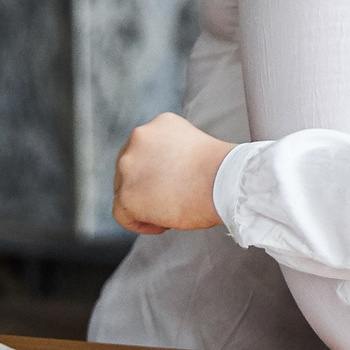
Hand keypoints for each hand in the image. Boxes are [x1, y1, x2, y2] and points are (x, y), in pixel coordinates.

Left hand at [111, 112, 232, 234]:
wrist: (227, 182)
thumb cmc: (223, 173)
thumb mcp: (196, 148)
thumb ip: (174, 156)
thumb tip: (167, 179)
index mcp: (159, 124)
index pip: (146, 150)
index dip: (157, 170)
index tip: (174, 184)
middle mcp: (139, 138)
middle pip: (130, 168)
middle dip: (146, 186)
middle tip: (170, 200)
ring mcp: (129, 165)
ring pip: (124, 189)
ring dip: (144, 203)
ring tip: (170, 213)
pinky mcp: (127, 194)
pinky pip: (122, 214)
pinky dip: (139, 223)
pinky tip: (163, 225)